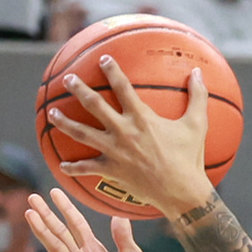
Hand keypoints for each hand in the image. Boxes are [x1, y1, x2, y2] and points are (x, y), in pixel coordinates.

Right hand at [26, 189, 157, 251]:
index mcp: (95, 250)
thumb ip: (124, 238)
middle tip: (31, 199)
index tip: (54, 191)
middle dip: (46, 216)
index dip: (66, 208)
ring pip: (58, 251)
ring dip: (44, 235)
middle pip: (61, 234)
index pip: (76, 225)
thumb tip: (118, 215)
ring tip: (30, 217)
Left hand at [47, 57, 212, 215]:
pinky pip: (86, 167)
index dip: (112, 70)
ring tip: (52, 113)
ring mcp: (114, 151)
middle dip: (78, 89)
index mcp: (142, 118)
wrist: (180, 191)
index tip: (103, 59)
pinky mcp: (111, 170)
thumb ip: (198, 96)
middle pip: (93, 105)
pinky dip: (73, 167)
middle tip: (67, 79)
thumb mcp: (197, 125)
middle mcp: (123, 131)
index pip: (122, 87)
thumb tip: (199, 72)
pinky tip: (62, 165)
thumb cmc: (190, 158)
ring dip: (64, 122)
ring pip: (81, 133)